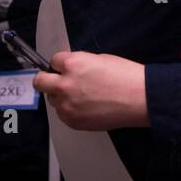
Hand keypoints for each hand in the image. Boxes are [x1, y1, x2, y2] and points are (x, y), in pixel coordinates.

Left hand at [33, 51, 149, 130]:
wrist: (140, 99)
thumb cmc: (126, 77)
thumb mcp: (100, 59)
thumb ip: (79, 64)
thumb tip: (70, 70)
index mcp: (72, 64)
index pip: (53, 61)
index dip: (62, 64)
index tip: (66, 68)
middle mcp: (64, 85)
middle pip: (40, 82)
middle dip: (47, 80)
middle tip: (58, 82)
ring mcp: (67, 105)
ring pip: (53, 100)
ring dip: (62, 97)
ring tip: (83, 97)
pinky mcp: (72, 121)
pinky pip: (63, 114)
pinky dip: (71, 110)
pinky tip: (87, 107)